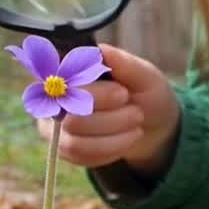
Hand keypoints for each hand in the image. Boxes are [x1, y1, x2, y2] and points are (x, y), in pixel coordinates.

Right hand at [38, 44, 179, 173]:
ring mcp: (56, 125)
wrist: (152, 123)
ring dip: (112, 139)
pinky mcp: (65, 148)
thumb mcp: (145, 76)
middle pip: (71, 120)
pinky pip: (80, 157)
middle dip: (110, 121)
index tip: (123, 93)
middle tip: (136, 113)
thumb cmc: (145, 93)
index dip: (97, 95)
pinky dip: (109, 151)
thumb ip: (124, 63)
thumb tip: (101, 50)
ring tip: (135, 128)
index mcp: (72, 71)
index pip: (68, 87)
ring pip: (74, 143)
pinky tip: (126, 140)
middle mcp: (56, 97)